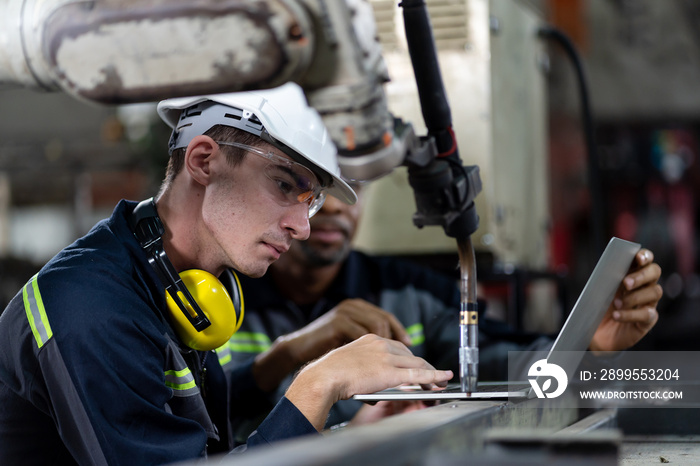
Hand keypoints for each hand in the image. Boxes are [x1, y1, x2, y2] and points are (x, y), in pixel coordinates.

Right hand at [253, 299, 409, 391]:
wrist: (299, 351)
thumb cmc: (324, 353)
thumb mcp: (349, 344)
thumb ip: (366, 345)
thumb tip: (390, 358)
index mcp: (355, 308)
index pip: (384, 316)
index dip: (398, 331)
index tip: (410, 345)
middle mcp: (352, 306)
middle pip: (384, 320)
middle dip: (398, 340)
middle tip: (406, 356)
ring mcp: (345, 313)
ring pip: (378, 326)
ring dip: (387, 347)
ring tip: (391, 363)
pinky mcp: (339, 323)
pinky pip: (364, 336)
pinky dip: (372, 354)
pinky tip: (375, 366)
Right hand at [285, 334, 452, 430]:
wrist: (324, 377)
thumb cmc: (329, 374)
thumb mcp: (349, 364)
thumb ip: (365, 369)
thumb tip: (375, 386)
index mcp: (370, 339)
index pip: (397, 347)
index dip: (410, 358)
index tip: (417, 366)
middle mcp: (380, 343)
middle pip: (410, 354)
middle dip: (425, 366)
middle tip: (435, 376)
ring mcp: (386, 356)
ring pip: (417, 363)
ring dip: (432, 373)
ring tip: (440, 382)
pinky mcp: (389, 371)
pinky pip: (417, 373)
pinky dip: (433, 377)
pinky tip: (442, 379)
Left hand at [589, 248, 662, 351]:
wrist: (594, 332)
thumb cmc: (596, 307)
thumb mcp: (597, 290)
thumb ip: (604, 278)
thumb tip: (608, 268)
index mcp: (631, 273)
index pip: (645, 259)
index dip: (645, 256)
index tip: (639, 258)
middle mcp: (643, 286)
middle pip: (654, 272)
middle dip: (641, 276)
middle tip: (625, 283)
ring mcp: (648, 303)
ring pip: (655, 292)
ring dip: (635, 296)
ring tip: (617, 303)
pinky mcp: (647, 321)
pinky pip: (647, 314)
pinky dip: (630, 314)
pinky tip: (617, 315)